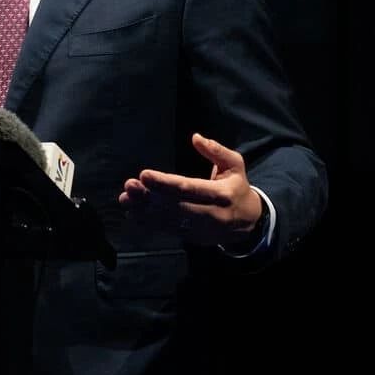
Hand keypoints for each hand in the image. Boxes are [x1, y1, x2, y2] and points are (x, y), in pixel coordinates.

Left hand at [118, 133, 263, 246]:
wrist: (249, 223)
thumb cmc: (236, 187)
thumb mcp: (235, 165)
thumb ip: (216, 151)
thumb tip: (196, 137)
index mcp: (222, 194)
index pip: (189, 188)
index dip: (165, 183)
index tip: (144, 174)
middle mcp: (211, 214)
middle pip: (175, 206)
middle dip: (149, 197)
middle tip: (128, 186)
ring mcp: (201, 229)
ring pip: (169, 220)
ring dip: (144, 211)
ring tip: (125, 199)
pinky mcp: (193, 237)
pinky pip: (169, 230)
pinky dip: (150, 223)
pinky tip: (133, 213)